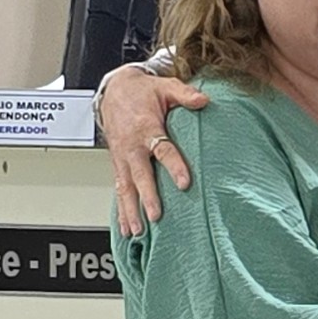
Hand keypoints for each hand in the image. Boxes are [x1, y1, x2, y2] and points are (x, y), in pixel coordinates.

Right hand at [99, 67, 208, 237]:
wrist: (113, 90)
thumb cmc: (142, 92)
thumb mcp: (165, 87)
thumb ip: (185, 94)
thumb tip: (204, 99)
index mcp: (146, 128)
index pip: (162, 149)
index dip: (174, 166)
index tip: (184, 183)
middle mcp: (131, 147)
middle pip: (140, 174)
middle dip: (147, 196)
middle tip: (155, 215)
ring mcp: (122, 158)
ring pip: (125, 188)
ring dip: (130, 210)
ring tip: (138, 232)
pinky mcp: (117, 165)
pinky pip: (118, 189)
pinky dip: (121, 210)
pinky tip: (126, 228)